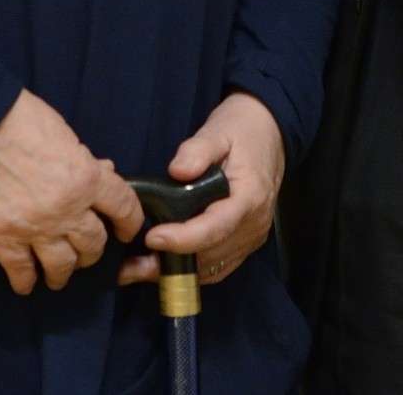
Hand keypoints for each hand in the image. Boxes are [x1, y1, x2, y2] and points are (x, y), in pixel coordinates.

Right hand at [0, 89, 142, 294]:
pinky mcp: (2, 239)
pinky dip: (25, 282)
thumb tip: (103, 171)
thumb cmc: (20, 119)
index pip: (123, 207)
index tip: (127, 231)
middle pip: (92, 243)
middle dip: (93, 251)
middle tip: (85, 252)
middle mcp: (67, 211)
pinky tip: (26, 285)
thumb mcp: (63, 133)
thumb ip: (84, 159)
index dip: (130, 222)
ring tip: (58, 276)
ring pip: (62, 265)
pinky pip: (20, 270)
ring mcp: (35, 229)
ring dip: (63, 273)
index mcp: (87, 179)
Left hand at [118, 91, 284, 288]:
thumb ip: (197, 150)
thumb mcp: (218, 130)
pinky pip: (217, 267)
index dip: (183, 238)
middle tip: (132, 262)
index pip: (216, 227)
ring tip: (139, 267)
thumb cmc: (240, 131)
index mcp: (249, 197)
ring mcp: (251, 237)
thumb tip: (177, 171)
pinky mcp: (245, 243)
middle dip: (171, 260)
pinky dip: (191, 270)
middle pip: (211, 254)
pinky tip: (163, 264)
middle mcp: (253, 224)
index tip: (152, 237)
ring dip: (177, 271)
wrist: (269, 136)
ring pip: (212, 267)